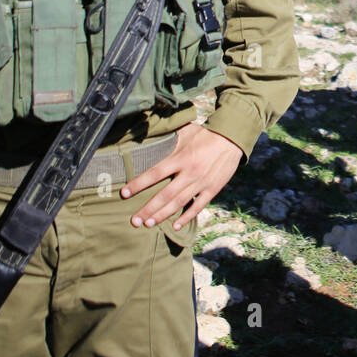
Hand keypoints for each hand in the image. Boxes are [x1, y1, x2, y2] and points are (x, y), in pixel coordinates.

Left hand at [120, 124, 244, 230]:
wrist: (232, 138)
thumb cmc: (205, 134)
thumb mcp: (185, 131)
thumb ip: (167, 138)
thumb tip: (147, 132)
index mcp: (181, 158)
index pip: (154, 173)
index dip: (138, 184)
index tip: (124, 193)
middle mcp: (190, 172)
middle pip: (164, 194)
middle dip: (148, 209)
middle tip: (134, 220)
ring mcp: (201, 183)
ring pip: (178, 203)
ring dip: (162, 215)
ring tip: (148, 224)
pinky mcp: (212, 189)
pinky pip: (198, 206)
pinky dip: (186, 217)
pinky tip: (175, 225)